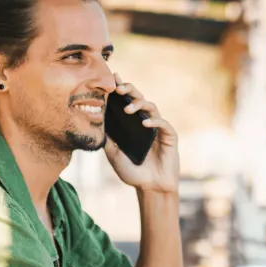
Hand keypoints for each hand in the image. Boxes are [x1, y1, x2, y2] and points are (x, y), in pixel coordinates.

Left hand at [104, 75, 179, 192]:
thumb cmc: (133, 172)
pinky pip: (163, 125)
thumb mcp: (114, 155)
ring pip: (151, 108)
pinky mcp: (170, 137)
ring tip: (128, 109)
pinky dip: (154, 122)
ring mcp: (158, 128)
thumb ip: (107, 139)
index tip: (113, 78)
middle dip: (130, 90)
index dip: (122, 89)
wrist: (150, 188)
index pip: (127, 102)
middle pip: (140, 98)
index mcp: (133, 124)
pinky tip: (145, 123)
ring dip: (139, 105)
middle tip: (119, 88)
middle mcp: (146, 122)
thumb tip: (95, 123)